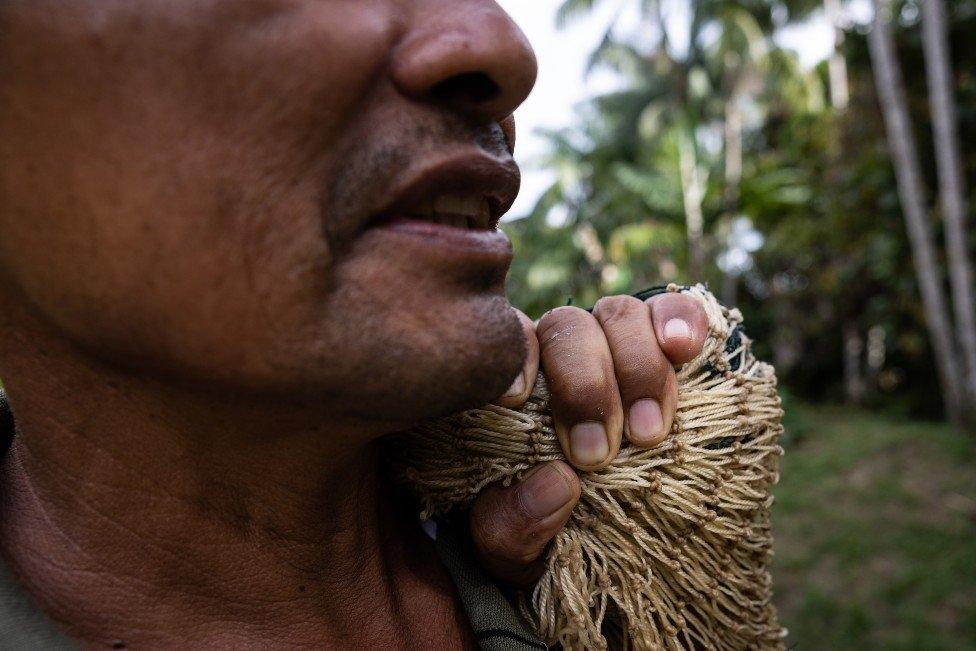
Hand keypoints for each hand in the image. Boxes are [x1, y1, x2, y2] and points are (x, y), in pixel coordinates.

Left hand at [468, 292, 707, 586]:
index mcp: (513, 388)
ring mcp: (615, 343)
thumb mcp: (512, 550)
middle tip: (596, 455)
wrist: (605, 550)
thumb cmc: (544, 538)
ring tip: (650, 434)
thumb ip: (510, 526)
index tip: (513, 400)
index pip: (507, 343)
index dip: (515, 359)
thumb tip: (557, 481)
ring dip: (638, 369)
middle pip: (567, 326)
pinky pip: (675, 310)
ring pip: (620, 315)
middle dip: (585, 388)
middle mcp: (559, 352)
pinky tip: (684, 351)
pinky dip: (680, 321)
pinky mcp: (668, 346)